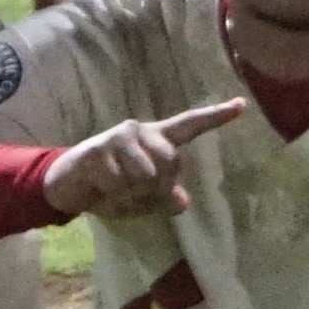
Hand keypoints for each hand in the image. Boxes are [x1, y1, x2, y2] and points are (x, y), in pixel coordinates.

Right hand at [42, 94, 253, 219]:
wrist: (67, 185)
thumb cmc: (109, 187)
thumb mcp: (139, 198)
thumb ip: (162, 198)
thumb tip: (181, 202)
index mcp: (157, 140)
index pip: (191, 126)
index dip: (216, 117)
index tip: (242, 105)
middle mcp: (141, 132)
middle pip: (171, 164)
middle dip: (155, 189)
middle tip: (131, 193)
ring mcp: (121, 137)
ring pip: (147, 176)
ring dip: (131, 194)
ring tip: (113, 190)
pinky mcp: (100, 149)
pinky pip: (120, 183)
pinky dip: (112, 195)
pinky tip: (99, 188)